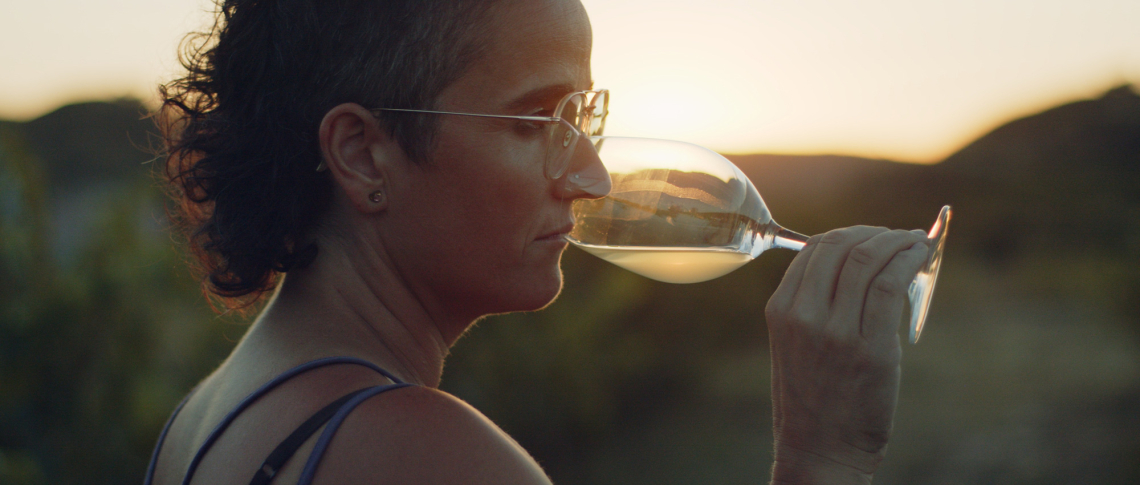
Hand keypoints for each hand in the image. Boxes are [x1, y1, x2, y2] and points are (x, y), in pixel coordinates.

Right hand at [765, 227, 928, 483]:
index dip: (850, 234)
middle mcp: (804, 315)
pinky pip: (891, 285)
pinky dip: (910, 261)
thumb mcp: (795, 345)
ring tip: (916, 243)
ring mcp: (836, 332)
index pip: (814, 249)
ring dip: (898, 242)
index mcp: (781, 310)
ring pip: (868, 260)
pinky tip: (921, 257)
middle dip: (875, 233)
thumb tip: (859, 265)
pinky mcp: (871, 349)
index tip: (872, 236)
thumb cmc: (814, 398)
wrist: (820, 450)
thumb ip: (814, 305)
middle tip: (897, 237)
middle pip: (841, 246)